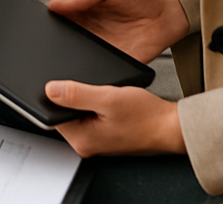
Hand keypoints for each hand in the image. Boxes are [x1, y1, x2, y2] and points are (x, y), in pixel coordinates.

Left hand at [44, 81, 184, 155]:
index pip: (51, 114)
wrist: (173, 126)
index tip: (56, 79)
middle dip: (69, 95)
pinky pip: (88, 113)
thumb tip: (49, 89)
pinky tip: (103, 95)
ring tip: (99, 91)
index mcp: (82, 139)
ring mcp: (96, 138)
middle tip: (84, 84)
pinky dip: (92, 101)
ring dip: (82, 97)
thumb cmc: (148, 117)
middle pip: (62, 112)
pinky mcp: (104, 132)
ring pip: (76, 111)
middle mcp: (87, 143)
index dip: (52, 94)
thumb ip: (76, 94)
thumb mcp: (107, 98)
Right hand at [47, 0, 189, 62]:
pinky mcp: (114, 62)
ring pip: (74, 57)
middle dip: (52, 43)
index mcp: (80, 7)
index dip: (47, 20)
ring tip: (64, 60)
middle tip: (47, 46)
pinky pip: (97, 70)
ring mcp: (99, 46)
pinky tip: (84, 71)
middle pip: (60, 38)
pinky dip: (89, 73)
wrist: (170, 13)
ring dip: (68, 59)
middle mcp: (86, 28)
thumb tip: (54, 6)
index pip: (55, 16)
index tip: (39, 26)